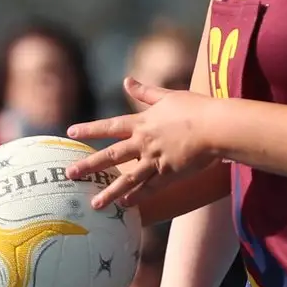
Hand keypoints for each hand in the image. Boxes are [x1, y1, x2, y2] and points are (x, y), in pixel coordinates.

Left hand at [65, 78, 219, 209]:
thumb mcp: (168, 96)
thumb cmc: (196, 108)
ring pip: (127, 179)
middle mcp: (144, 142)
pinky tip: (125, 205)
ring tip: (94, 204)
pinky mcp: (170, 174)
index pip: (110, 126)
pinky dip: (137, 197)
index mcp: (143, 123)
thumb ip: (145, 92)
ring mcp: (155, 160)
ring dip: (110, 192)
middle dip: (89, 165)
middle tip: (70, 174)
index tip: (71, 132)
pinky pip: (150, 188)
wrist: (216, 127)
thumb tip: (127, 80)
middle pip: (111, 155)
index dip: (89, 129)